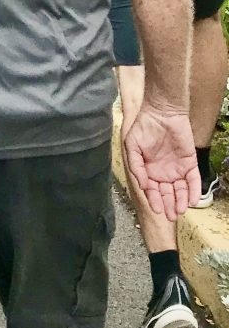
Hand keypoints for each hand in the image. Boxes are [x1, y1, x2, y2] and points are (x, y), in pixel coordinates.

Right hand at [124, 103, 199, 220]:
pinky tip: (192, 200)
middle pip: (167, 193)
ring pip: (181, 190)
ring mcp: (177, 169)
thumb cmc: (143, 127)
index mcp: (148, 170)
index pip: (152, 190)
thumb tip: (143, 185)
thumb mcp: (132, 146)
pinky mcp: (190, 164)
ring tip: (180, 210)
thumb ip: (135, 166)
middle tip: (170, 215)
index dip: (154, 200)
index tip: (156, 209)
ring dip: (181, 201)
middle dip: (168, 205)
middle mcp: (163, 173)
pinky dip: (194, 191)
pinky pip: (194, 180)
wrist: (162, 113)